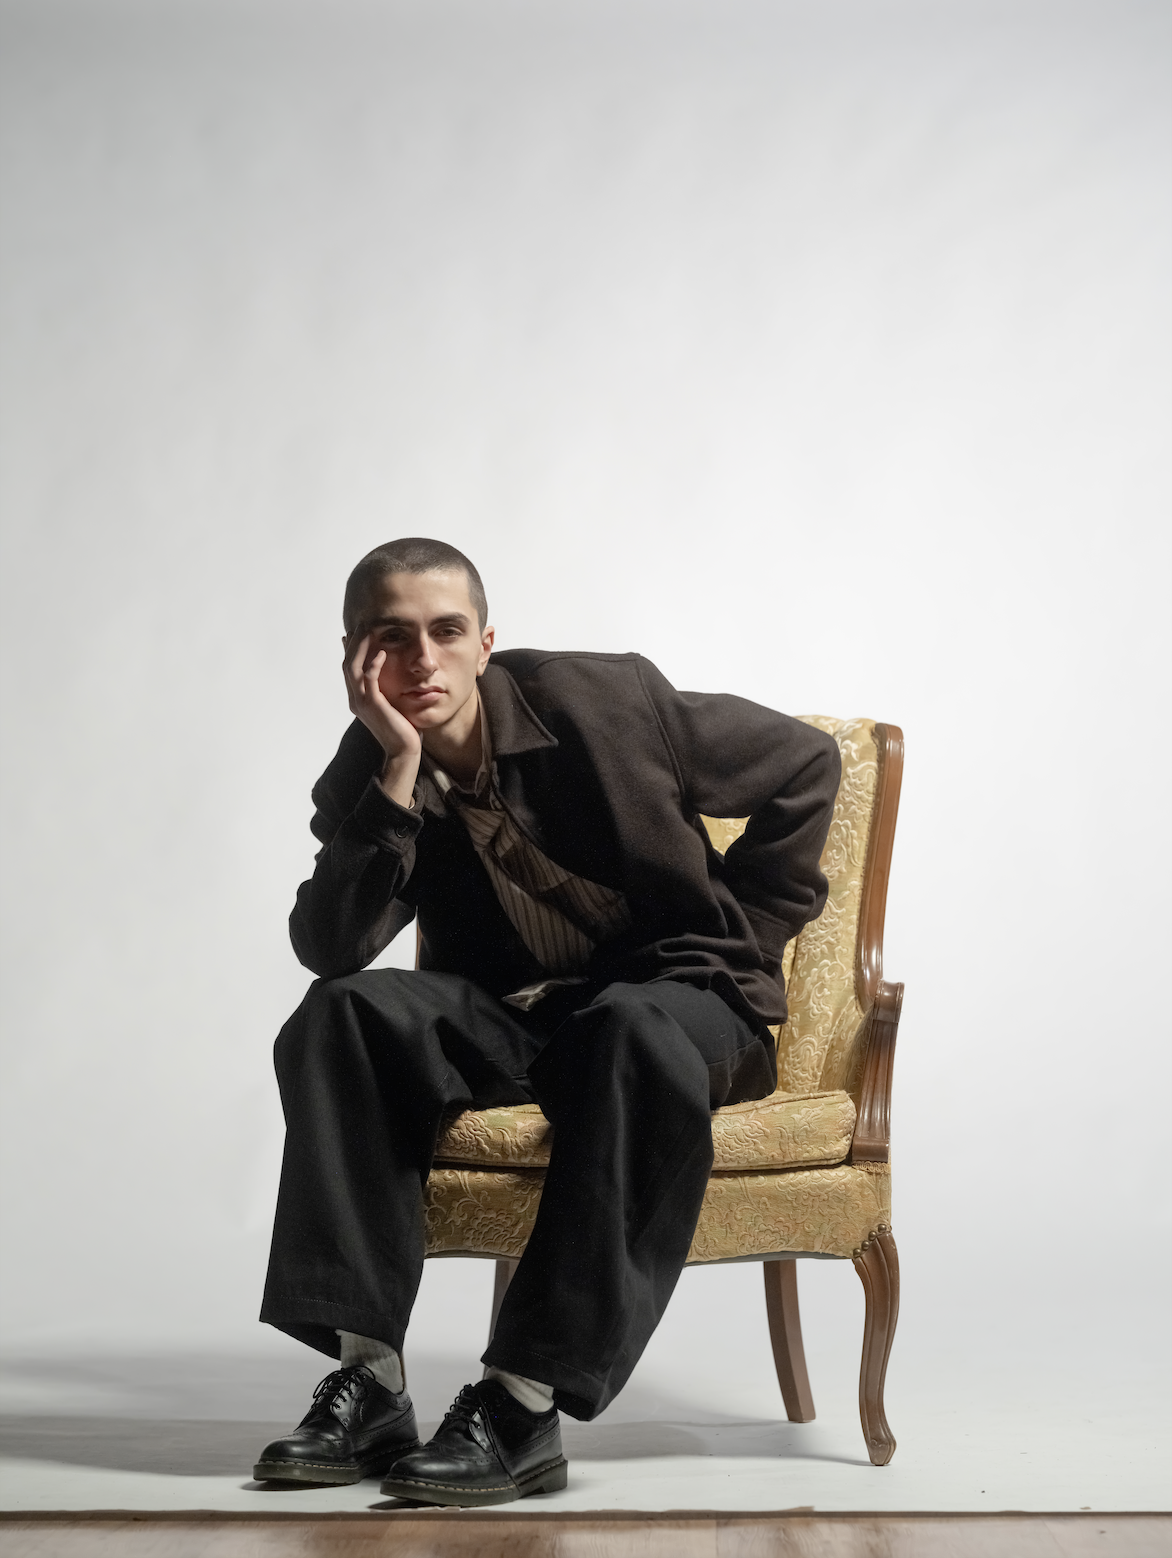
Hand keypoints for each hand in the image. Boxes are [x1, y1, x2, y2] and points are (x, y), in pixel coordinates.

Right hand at [343, 633, 421, 808]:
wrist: (404, 750)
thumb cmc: (401, 728)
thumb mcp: (391, 704)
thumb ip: (385, 690)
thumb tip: (390, 677)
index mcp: (357, 698)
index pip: (348, 668)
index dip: (349, 649)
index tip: (354, 631)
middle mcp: (355, 699)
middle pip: (347, 664)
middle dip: (354, 642)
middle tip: (361, 623)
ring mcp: (362, 702)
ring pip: (353, 669)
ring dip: (360, 647)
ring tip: (368, 630)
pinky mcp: (373, 705)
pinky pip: (369, 680)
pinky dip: (373, 664)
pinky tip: (382, 652)